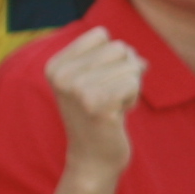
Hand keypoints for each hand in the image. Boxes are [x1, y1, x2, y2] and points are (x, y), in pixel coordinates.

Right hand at [42, 28, 143, 180]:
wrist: (93, 158)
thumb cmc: (101, 114)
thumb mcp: (98, 80)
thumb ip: (113, 59)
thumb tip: (139, 57)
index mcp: (55, 65)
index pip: (101, 35)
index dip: (113, 58)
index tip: (100, 82)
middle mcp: (61, 75)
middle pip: (119, 48)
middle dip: (125, 72)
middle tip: (109, 98)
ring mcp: (77, 90)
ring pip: (130, 65)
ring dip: (130, 87)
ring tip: (111, 107)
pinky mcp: (97, 104)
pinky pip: (133, 83)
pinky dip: (133, 99)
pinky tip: (116, 116)